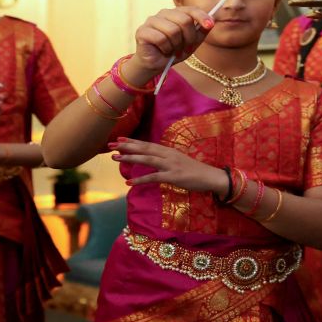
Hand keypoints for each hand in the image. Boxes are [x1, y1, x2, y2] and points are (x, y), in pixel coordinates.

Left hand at [110, 137, 224, 194]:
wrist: (210, 177)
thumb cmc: (195, 170)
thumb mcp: (178, 161)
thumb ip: (165, 159)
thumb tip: (153, 158)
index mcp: (169, 151)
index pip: (148, 144)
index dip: (133, 141)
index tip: (119, 138)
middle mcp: (168, 155)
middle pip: (144, 148)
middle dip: (127, 146)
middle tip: (111, 145)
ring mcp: (170, 165)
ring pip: (147, 159)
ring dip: (130, 158)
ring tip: (116, 157)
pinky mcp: (173, 176)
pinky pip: (153, 178)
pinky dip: (140, 180)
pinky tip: (129, 183)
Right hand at [133, 7, 213, 71]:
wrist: (155, 64)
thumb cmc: (173, 51)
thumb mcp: (192, 42)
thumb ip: (201, 31)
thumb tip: (212, 21)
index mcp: (175, 13)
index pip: (191, 9)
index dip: (202, 16)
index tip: (210, 25)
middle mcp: (163, 13)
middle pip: (184, 20)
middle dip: (189, 38)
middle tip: (186, 48)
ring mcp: (151, 21)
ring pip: (173, 30)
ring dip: (176, 45)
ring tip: (173, 50)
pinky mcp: (142, 31)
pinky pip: (160, 38)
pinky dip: (165, 48)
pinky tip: (163, 51)